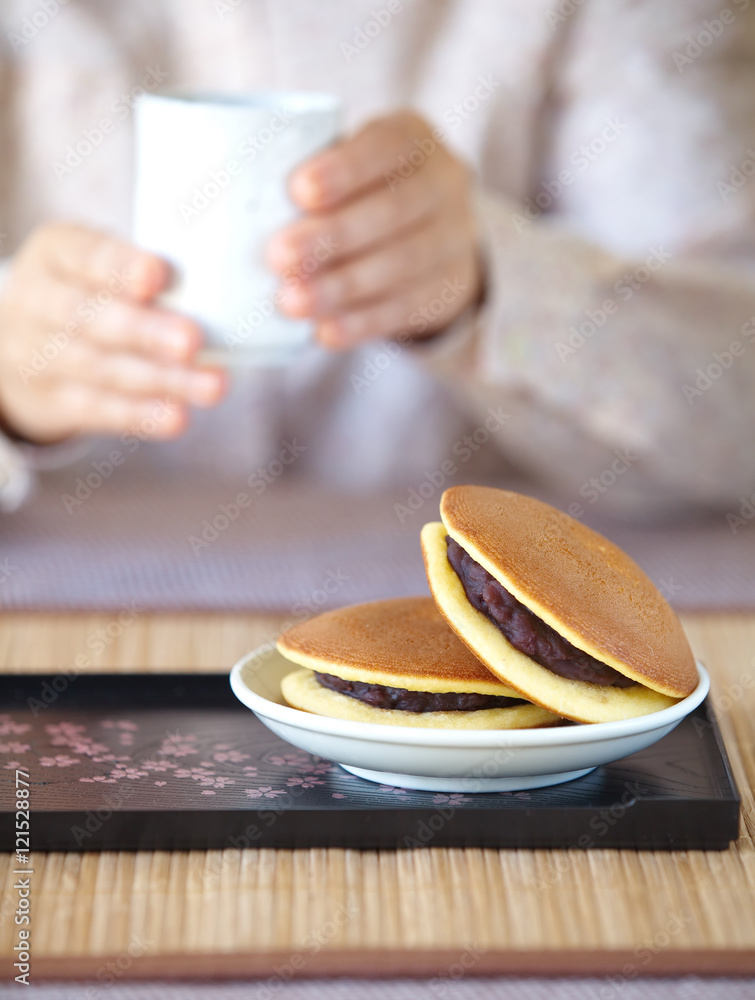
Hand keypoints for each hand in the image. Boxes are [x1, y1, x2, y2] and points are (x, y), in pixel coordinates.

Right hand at [0, 223, 224, 443]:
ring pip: (100, 369)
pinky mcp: (52, 400)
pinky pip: (96, 410)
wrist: (26, 343)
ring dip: (161, 379)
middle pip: (89, 317)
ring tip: (211, 386)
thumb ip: (146, 271)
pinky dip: (140, 415)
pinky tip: (176, 417)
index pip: (85, 254)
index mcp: (56, 252)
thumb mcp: (99, 263)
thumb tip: (220, 293)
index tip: (158, 274)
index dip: (120, 266)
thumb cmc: (89, 291)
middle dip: (145, 331)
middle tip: (192, 341)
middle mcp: (38, 301)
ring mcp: (39, 355)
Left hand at [267, 111, 481, 348]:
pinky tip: (324, 332)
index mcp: (415, 138)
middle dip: (334, 236)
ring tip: (291, 301)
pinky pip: (404, 309)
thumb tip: (220, 197)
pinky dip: (360, 323)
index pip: (389, 145)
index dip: (347, 168)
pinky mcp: (446, 290)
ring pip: (400, 265)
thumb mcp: (350, 162)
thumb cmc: (363, 191)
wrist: (435, 235)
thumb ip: (307, 174)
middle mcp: (445, 185)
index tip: (299, 190)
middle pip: (394, 210)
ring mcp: (453, 241)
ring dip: (341, 286)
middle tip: (278, 256)